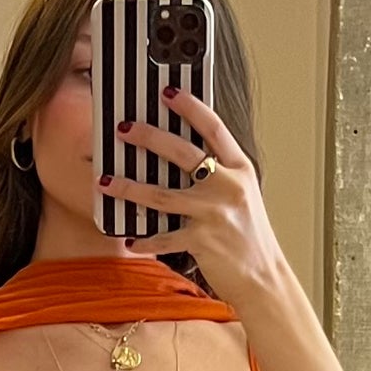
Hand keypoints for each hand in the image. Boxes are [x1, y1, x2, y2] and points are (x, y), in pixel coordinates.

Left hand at [103, 87, 284, 306]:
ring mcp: (215, 214)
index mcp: (239, 170)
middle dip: (148, 137)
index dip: (190, 107)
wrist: (264, 278)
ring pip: (162, 194)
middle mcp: (229, 187)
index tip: (167, 92)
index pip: (213, 128)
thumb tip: (178, 155)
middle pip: (182, 153)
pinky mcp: (203, 241)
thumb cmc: (249, 237)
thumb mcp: (241, 196)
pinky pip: (164, 237)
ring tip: (105, 181)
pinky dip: (144, 239)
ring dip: (129, 187)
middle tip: (123, 128)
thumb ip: (218, 174)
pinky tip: (129, 239)